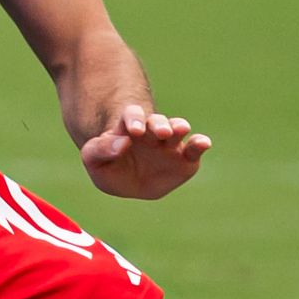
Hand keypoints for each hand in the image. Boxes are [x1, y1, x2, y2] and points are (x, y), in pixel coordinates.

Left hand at [79, 104, 209, 200]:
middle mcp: (151, 132)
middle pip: (156, 121)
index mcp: (128, 127)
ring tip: (180, 129)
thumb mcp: (93, 158)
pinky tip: (204, 143)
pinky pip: (194, 149)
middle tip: (162, 132)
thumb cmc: (108, 165)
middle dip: (159, 124)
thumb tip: (121, 143)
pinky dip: (200, 143)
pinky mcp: (185, 160)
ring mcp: (170, 144)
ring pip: (176, 129)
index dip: (133, 119)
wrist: (126, 182)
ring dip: (179, 127)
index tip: (135, 131)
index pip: (131, 115)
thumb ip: (101, 149)